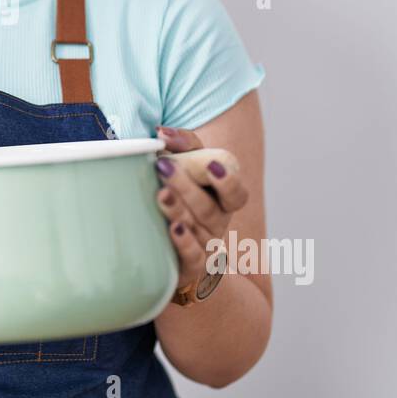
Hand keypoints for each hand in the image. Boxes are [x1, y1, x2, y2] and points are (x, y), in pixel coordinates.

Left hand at [153, 125, 246, 293]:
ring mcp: (206, 245)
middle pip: (210, 209)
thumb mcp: (182, 161)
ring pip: (198, 230)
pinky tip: (173, 228)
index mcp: (222, 199)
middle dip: (187, 187)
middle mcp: (218, 223)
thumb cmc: (178, 191)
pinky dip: (185, 243)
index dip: (228, 182)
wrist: (159, 237)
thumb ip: (180, 143)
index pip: (236, 194)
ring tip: (161, 195)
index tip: (212, 165)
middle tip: (164, 166)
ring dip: (180, 211)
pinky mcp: (190, 265)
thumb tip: (162, 132)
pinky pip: (194, 257)